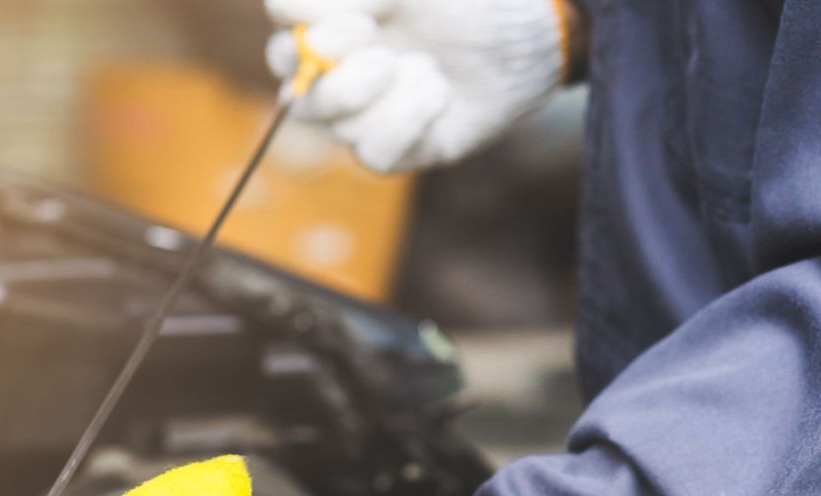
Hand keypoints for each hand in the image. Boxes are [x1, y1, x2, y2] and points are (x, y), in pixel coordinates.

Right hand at [266, 0, 570, 172]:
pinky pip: (372, 154)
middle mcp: (341, 72)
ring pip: (334, 124)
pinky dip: (407, 122)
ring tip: (428, 68)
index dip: (304, 26)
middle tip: (383, 55)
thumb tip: (293, 15)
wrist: (537, 35)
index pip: (283, 30)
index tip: (360, 16)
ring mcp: (366, 116)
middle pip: (293, 89)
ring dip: (383, 94)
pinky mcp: (396, 151)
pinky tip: (438, 96)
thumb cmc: (473, 1)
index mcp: (336, 23)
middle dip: (336, 76)